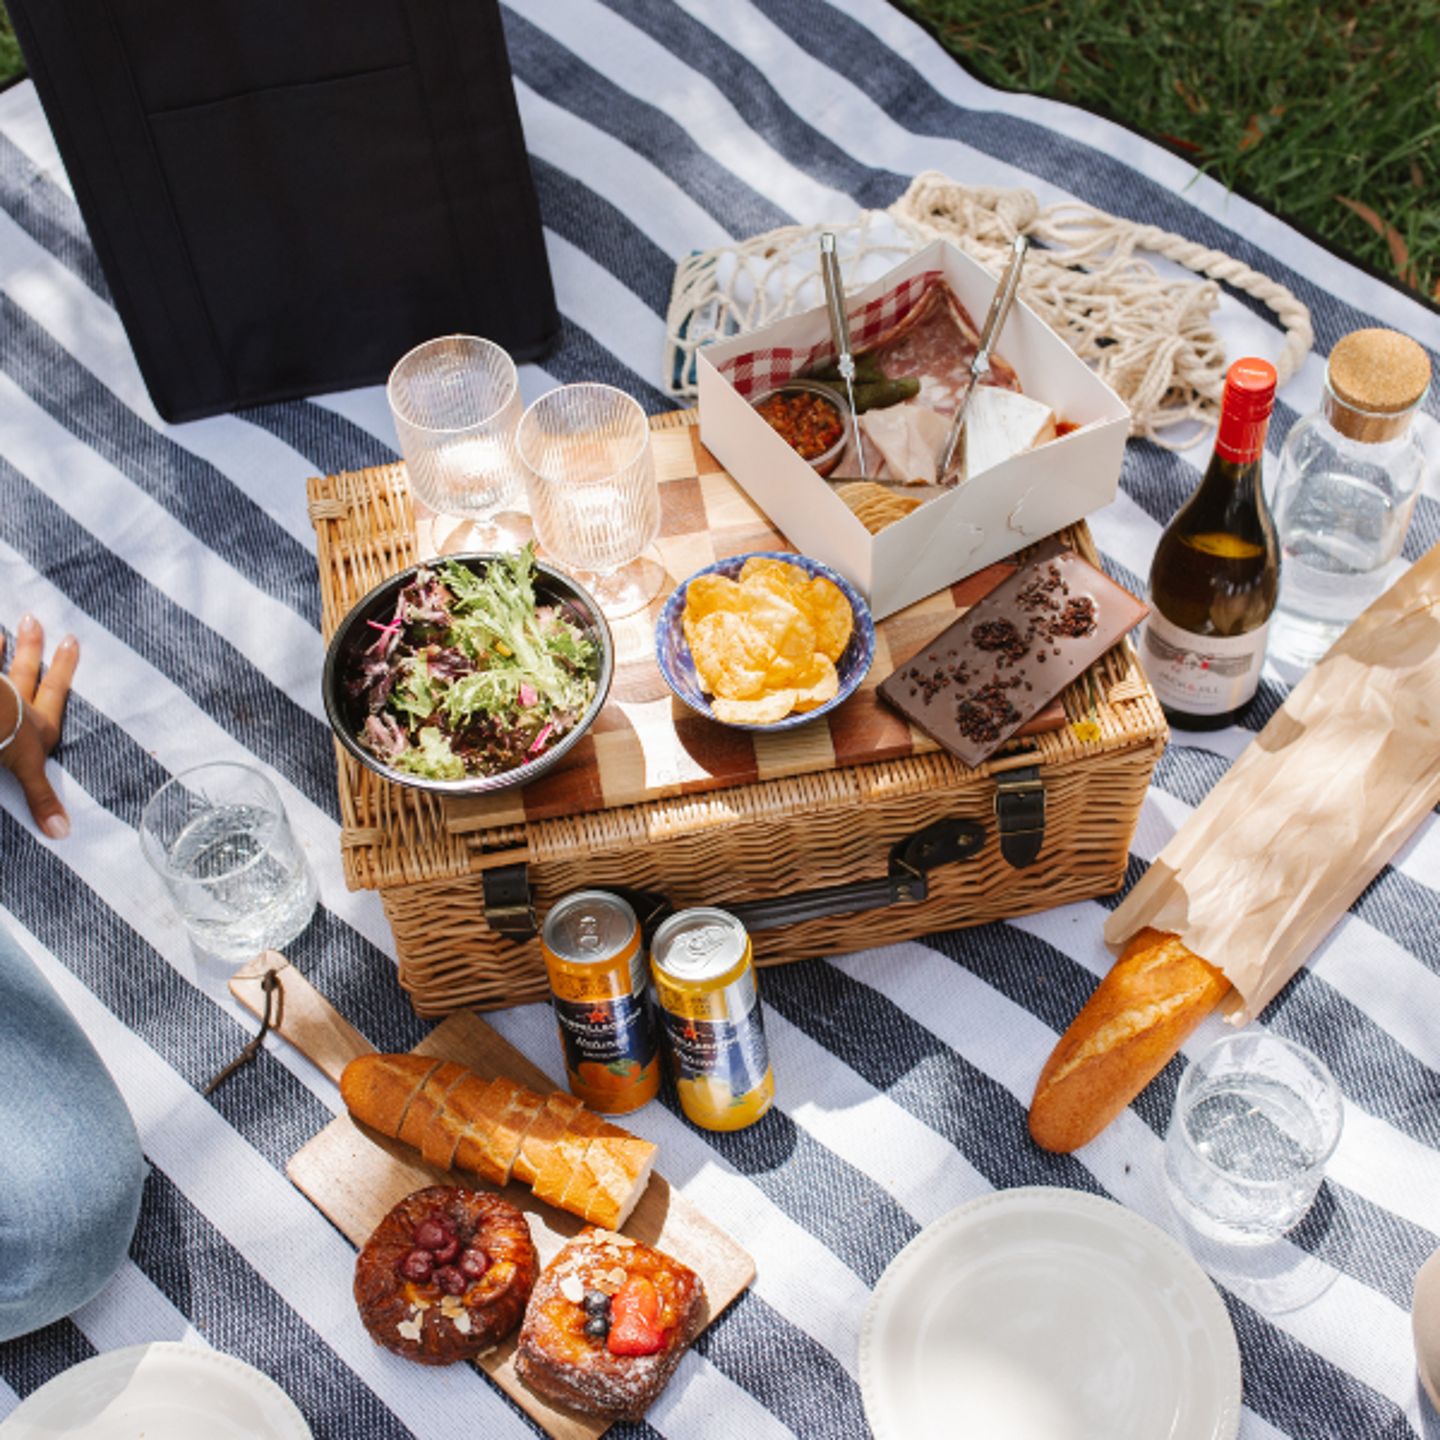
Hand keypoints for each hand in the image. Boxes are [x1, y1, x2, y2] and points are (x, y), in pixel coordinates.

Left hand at [1, 615, 77, 838]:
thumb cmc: (4, 742)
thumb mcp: (24, 771)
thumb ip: (41, 797)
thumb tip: (63, 832)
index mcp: (35, 724)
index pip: (53, 693)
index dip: (63, 669)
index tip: (71, 641)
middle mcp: (17, 702)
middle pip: (26, 672)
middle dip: (33, 649)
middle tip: (35, 621)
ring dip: (0, 646)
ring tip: (4, 625)